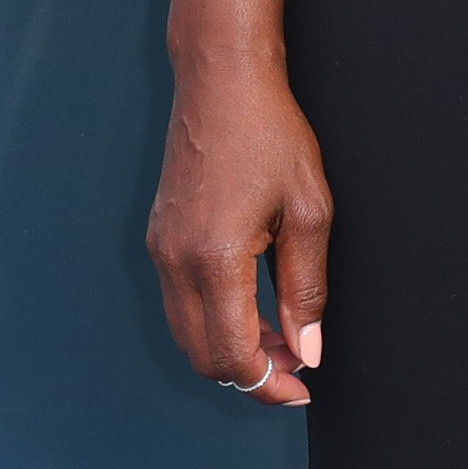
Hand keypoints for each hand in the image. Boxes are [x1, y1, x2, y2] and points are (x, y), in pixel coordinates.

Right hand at [147, 61, 330, 405]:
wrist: (221, 81)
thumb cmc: (270, 133)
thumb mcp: (309, 210)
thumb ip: (306, 289)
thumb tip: (307, 349)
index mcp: (214, 258)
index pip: (233, 355)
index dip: (269, 384)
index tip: (303, 387)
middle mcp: (175, 261)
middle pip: (203, 356)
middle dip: (251, 373)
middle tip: (298, 363)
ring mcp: (160, 250)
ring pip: (188, 334)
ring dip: (231, 349)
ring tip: (282, 337)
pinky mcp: (158, 238)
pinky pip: (180, 304)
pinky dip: (213, 322)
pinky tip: (252, 307)